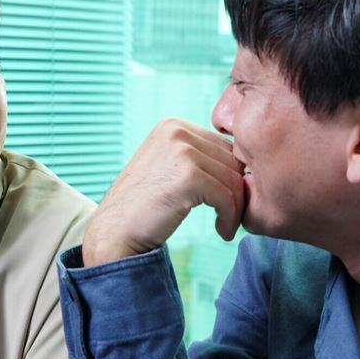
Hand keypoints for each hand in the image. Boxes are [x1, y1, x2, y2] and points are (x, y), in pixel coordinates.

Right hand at [82, 118, 241, 265]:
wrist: (115, 232)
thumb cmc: (143, 208)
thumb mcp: (167, 168)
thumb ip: (197, 158)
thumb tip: (244, 163)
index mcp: (172, 126)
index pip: (224, 146)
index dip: (231, 176)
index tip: (227, 202)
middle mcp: (176, 131)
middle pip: (232, 160)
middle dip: (236, 191)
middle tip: (230, 216)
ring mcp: (181, 152)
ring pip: (233, 178)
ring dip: (235, 208)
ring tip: (225, 226)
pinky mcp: (188, 176)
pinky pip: (227, 197)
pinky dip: (230, 217)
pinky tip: (222, 231)